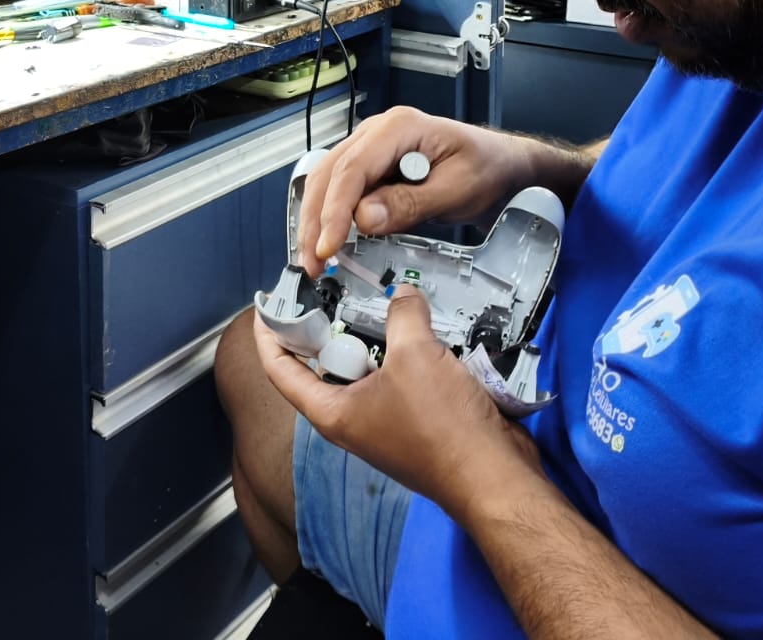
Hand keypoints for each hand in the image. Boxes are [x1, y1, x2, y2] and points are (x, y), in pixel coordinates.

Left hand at [255, 287, 544, 511]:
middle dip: (330, 326)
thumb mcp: (414, 355)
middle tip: (335, 288)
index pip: (281, 371)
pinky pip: (399, 376)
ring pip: (367, 368)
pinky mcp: (414, 420)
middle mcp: (351, 419)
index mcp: (332, 412)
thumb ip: (401, 315)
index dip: (270, 335)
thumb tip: (402, 295)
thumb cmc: (441, 424)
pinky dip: (404, 352)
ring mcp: (383, 421)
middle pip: (326, 365)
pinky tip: (421, 327)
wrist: (493, 474)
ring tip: (381, 300)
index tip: (269, 304)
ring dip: (374, 337)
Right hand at [297, 106, 552, 274]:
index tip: (328, 247)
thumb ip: (411, 203)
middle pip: (328, 174)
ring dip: (315, 221)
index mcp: (398, 127)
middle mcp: (376, 133)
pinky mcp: (370, 169)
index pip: (352, 169)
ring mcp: (370, 149)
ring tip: (314, 260)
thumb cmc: (486, 169)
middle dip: (315, 220)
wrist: (501, 167)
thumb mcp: (456, 189)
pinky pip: (339, 190)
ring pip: (326, 182)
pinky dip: (328, 218)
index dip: (335, 211)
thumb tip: (364, 219)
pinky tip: (328, 243)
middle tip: (313, 262)